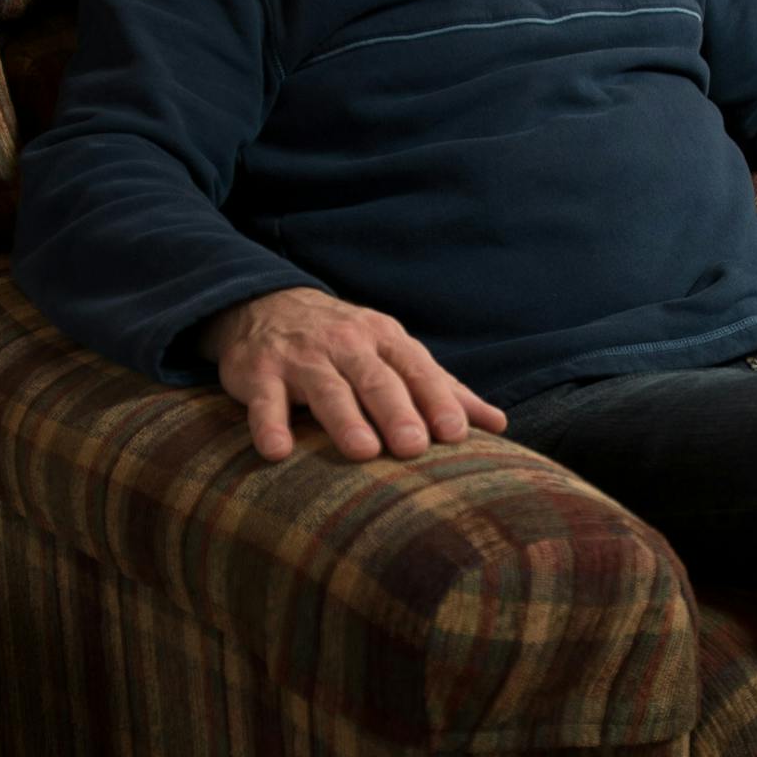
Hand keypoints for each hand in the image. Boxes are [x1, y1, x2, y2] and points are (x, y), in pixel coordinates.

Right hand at [198, 287, 507, 462]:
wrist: (265, 304)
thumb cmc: (346, 342)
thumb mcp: (393, 353)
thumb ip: (442, 388)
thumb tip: (498, 423)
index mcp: (385, 340)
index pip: (417, 369)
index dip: (436, 400)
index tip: (456, 434)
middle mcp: (346, 344)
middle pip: (376, 379)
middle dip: (396, 411)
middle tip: (414, 447)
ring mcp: (301, 358)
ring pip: (327, 389)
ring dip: (344, 419)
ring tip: (363, 452)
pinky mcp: (258, 373)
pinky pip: (265, 400)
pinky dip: (270, 424)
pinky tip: (277, 451)